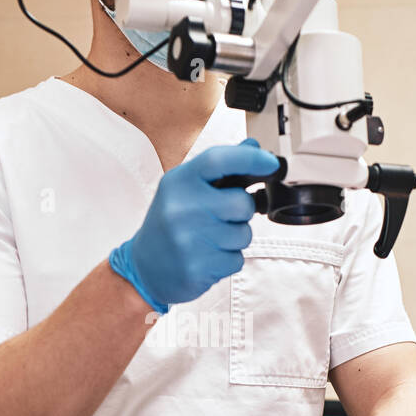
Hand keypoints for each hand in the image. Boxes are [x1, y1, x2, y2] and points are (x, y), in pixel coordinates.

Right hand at [109, 140, 278, 310]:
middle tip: (223, 217)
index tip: (271, 164)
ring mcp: (188, 240)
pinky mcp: (197, 268)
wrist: (144, 268)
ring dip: (236, 238)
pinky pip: (237, 260)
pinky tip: (208, 257)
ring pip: (244, 234)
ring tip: (211, 239)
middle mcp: (180, 208)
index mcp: (178, 182)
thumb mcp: (186, 189)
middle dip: (243, 212)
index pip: (217, 160)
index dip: (250, 159)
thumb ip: (220, 169)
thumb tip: (253, 147)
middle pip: (242, 203)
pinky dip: (229, 260)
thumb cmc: (170, 223)